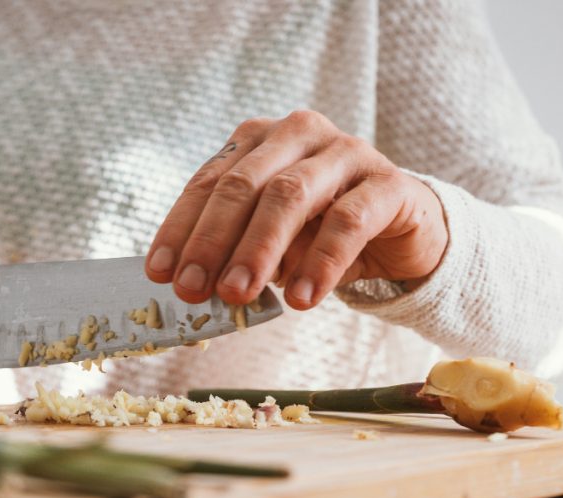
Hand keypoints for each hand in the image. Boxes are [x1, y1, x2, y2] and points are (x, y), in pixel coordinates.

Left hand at [145, 110, 447, 309]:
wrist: (403, 231)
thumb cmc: (322, 232)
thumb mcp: (271, 241)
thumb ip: (235, 252)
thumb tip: (194, 287)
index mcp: (259, 141)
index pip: (209, 182)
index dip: (181, 229)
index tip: (159, 273)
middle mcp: (299, 134)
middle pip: (244, 185)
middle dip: (212, 241)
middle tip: (194, 291)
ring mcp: (346, 152)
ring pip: (291, 195)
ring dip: (258, 249)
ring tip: (238, 295)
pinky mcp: (389, 183)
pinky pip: (348, 220)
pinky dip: (320, 262)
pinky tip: (301, 298)